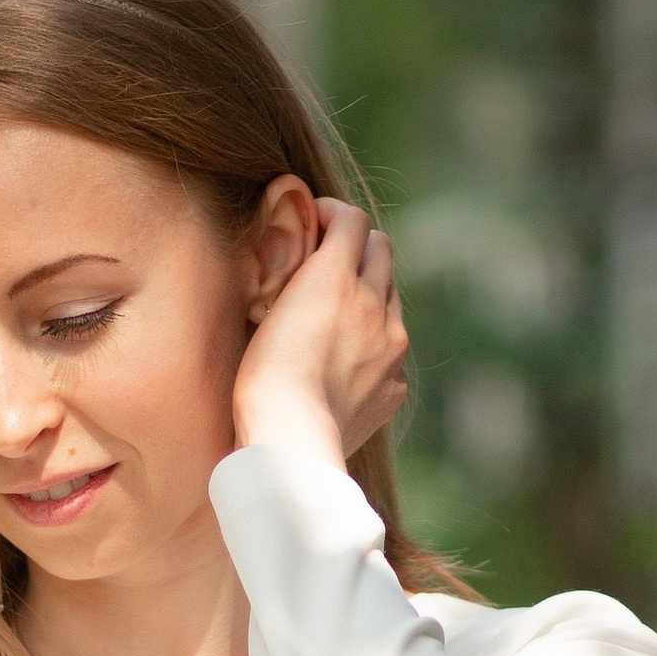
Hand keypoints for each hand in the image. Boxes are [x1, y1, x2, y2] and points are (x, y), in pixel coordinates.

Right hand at [233, 197, 409, 470]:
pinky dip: (374, 347)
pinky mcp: (395, 385)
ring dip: (370, 293)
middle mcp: (375, 305)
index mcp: (337, 278)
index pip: (353, 219)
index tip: (315, 222)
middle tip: (329, 260)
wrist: (291, 441)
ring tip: (337, 314)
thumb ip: (294, 275)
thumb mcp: (266, 310)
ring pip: (391, 298)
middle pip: (381, 249)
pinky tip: (345, 365)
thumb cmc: (262, 377)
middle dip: (357, 246)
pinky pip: (392, 351)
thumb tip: (307, 258)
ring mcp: (392, 347)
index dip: (332, 214)